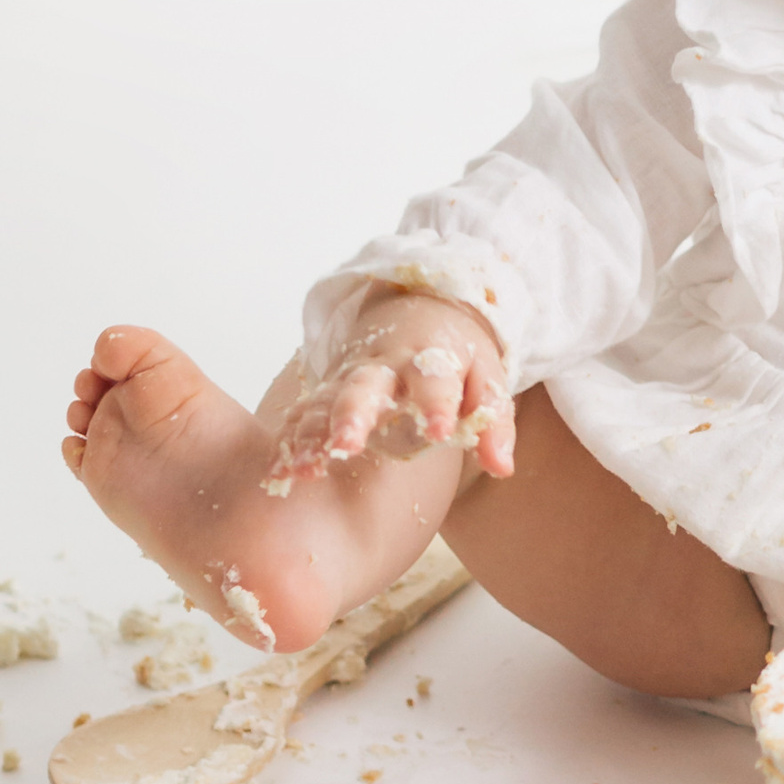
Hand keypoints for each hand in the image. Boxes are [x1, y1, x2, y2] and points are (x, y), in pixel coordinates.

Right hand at [268, 292, 515, 488]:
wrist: (418, 310)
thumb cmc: (455, 355)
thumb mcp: (486, 378)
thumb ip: (494, 422)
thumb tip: (502, 468)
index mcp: (430, 359)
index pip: (435, 381)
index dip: (437, 405)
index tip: (439, 431)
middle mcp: (384, 367)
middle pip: (365, 387)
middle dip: (353, 414)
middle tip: (347, 443)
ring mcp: (350, 378)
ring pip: (326, 402)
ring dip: (313, 433)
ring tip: (305, 468)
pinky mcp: (328, 391)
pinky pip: (305, 414)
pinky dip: (290, 441)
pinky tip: (280, 473)